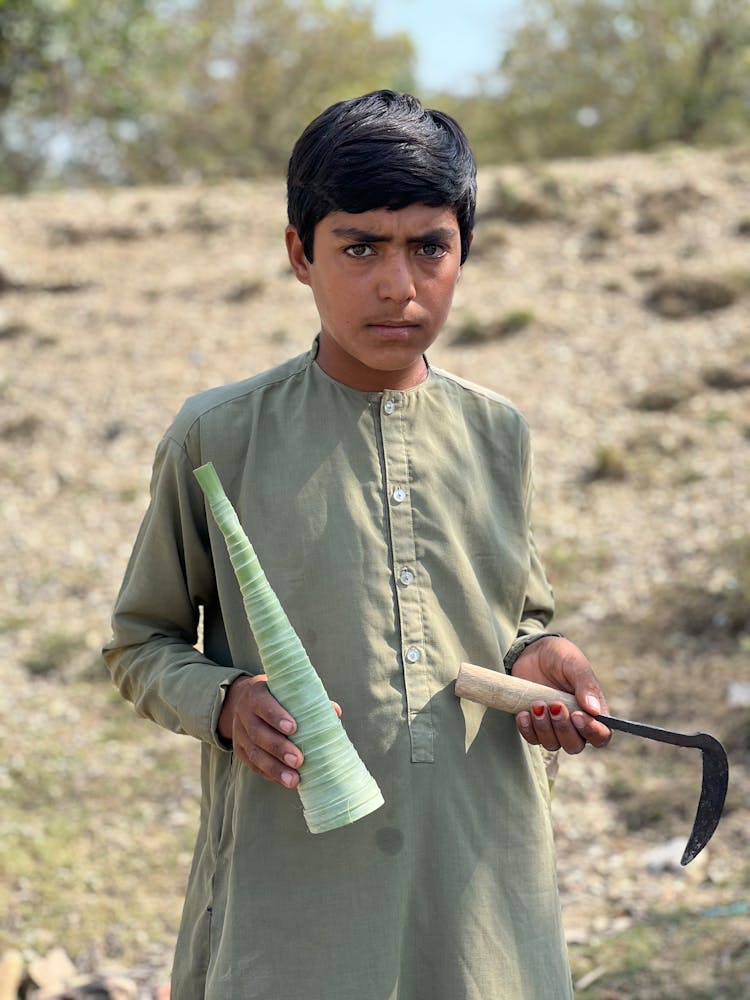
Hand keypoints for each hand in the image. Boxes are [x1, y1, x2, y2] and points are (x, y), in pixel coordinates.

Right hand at [218, 675, 341, 788]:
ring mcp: (239, 733)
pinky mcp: (240, 750)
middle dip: (279, 748)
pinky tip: (284, 781)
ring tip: (293, 780)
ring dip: (274, 768)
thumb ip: (309, 700)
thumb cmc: (276, 696)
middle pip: (258, 733)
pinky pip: (253, 765)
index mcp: (256, 694)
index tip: (294, 728)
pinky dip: (269, 774)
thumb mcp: (286, 691)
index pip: (263, 704)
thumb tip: (334, 712)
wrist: (245, 701)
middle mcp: (244, 713)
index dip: (276, 716)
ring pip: (255, 753)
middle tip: (298, 760)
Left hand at [510, 636, 611, 753]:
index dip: (592, 731)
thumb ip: (586, 684)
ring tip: (537, 703)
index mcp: (593, 711)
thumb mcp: (574, 664)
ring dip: (544, 728)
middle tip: (554, 705)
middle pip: (575, 745)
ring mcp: (554, 727)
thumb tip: (594, 710)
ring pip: (553, 744)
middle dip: (563, 728)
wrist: (531, 651)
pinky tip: (524, 713)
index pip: (601, 735)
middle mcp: (575, 724)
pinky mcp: (534, 726)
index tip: (577, 715)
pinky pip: (532, 739)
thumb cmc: (559, 656)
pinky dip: (527, 729)